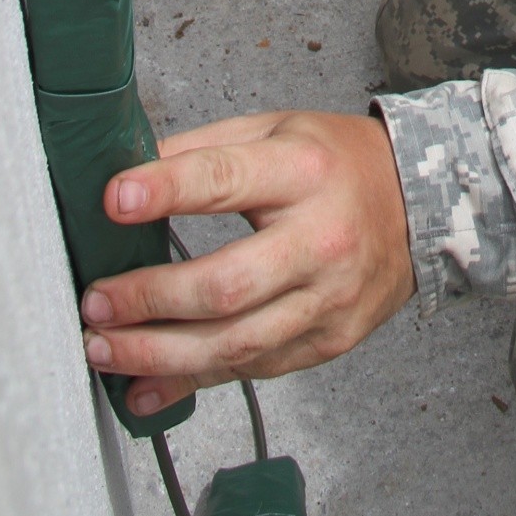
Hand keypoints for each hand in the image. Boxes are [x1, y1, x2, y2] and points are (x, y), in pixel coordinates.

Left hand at [79, 113, 416, 416]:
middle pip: (226, 284)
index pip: (224, 180)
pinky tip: (146, 386)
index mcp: (303, 170)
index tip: (113, 200)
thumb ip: (202, 150)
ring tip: (103, 349)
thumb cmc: (337, 162)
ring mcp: (328, 298)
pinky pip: (252, 370)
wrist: (421, 204)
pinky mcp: (329, 340)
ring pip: (235, 343)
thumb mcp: (275, 129)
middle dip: (150, 299)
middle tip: (94, 303)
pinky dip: (192, 384)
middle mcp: (320, 238)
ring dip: (159, 354)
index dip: (165, 190)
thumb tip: (124, 173)